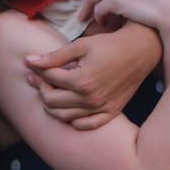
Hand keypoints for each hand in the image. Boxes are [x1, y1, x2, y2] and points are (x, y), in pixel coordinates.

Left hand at [24, 24, 160, 128]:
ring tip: (51, 90)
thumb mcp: (80, 46)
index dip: (37, 71)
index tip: (33, 65)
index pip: (48, 81)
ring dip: (52, 105)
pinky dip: (73, 120)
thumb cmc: (110, 44)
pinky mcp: (111, 112)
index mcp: (81, 81)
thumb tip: (28, 61)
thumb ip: (53, 57)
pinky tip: (69, 107)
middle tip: (39, 77)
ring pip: (64, 116)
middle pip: (51, 102)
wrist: (141, 50)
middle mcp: (90, 99)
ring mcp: (101, 108)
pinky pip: (86, 124)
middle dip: (41, 88)